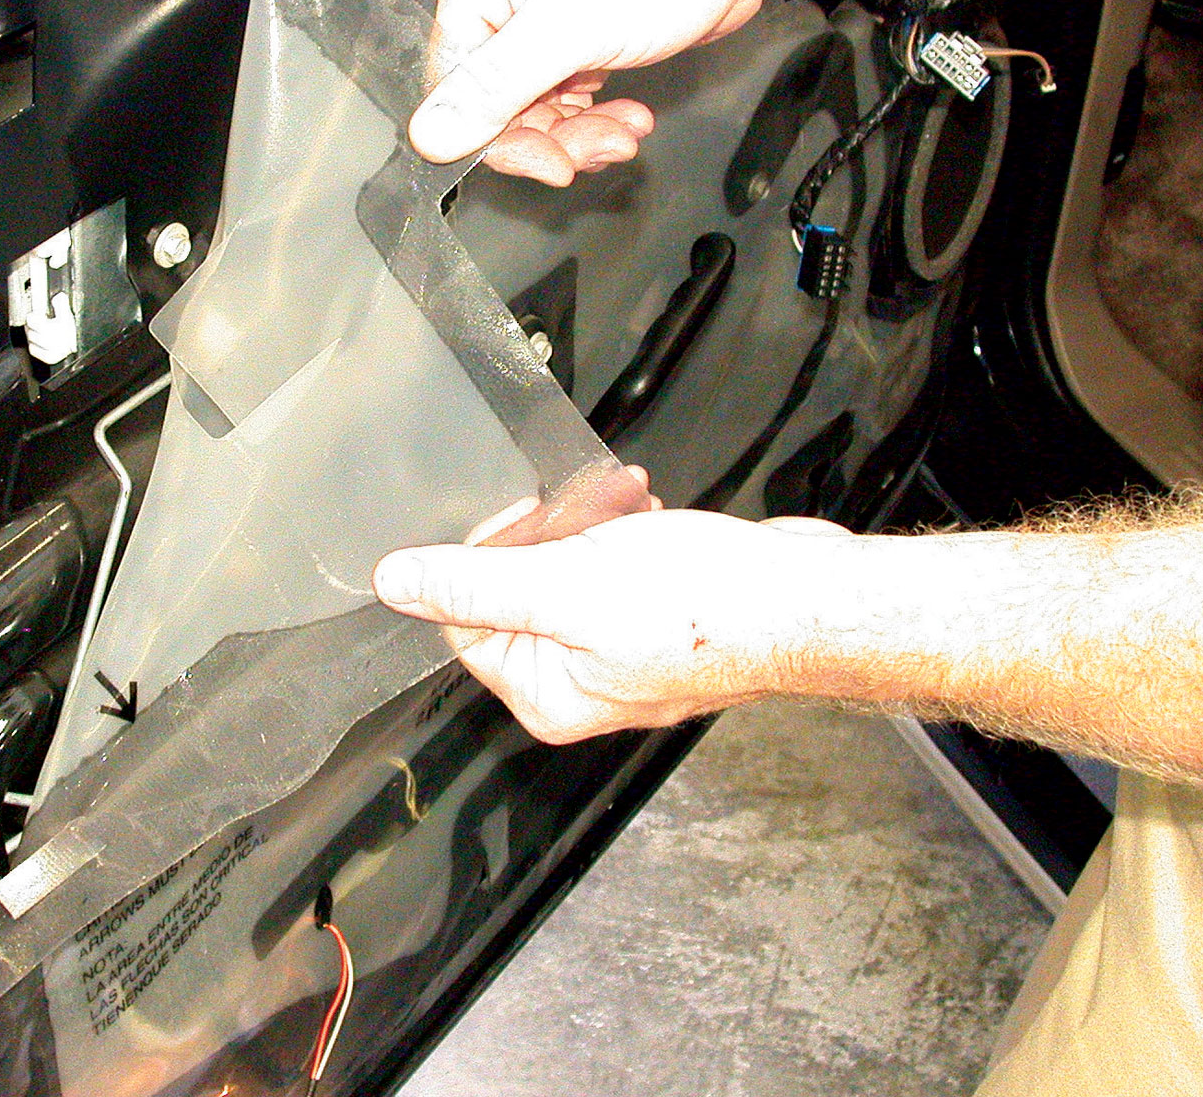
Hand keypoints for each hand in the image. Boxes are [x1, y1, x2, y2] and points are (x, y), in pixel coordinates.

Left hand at [374, 508, 852, 742]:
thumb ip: (475, 583)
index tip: (520, 518)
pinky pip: (611, 568)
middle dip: (545, 535)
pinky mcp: (656, 618)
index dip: (483, 558)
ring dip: (588, 525)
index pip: (465, 621)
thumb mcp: (566, 586)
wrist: (808, 597)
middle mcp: (577, 684)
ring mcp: (619, 653)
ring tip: (628, 506)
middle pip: (514, 591)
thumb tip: (394, 584)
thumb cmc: (704, 607)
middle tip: (583, 510)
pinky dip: (623, 531)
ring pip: (565, 569)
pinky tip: (648, 513)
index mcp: (545, 696)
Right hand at [408, 0, 806, 181]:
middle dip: (551, 138)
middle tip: (601, 148)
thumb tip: (429, 135)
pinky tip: (630, 117)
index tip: (549, 164)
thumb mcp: (575, 24)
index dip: (497, 138)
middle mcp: (499, 3)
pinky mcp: (576, 42)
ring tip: (625, 131)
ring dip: (580, 135)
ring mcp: (538, 25)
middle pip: (495, 109)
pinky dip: (597, 121)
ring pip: (535, 115)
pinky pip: (566, 104)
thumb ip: (497, 84)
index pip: (455, 89)